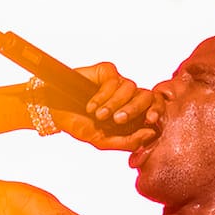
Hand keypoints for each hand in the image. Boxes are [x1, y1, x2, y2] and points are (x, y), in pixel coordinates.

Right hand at [48, 62, 163, 150]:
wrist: (57, 114)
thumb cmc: (81, 127)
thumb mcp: (103, 141)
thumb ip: (128, 142)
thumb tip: (151, 133)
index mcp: (134, 113)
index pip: (156, 107)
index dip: (157, 111)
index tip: (149, 120)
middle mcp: (129, 96)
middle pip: (146, 95)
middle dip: (132, 110)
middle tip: (117, 120)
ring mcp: (119, 82)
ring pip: (130, 87)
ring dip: (113, 104)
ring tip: (98, 115)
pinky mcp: (107, 71)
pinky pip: (114, 80)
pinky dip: (102, 95)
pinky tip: (91, 106)